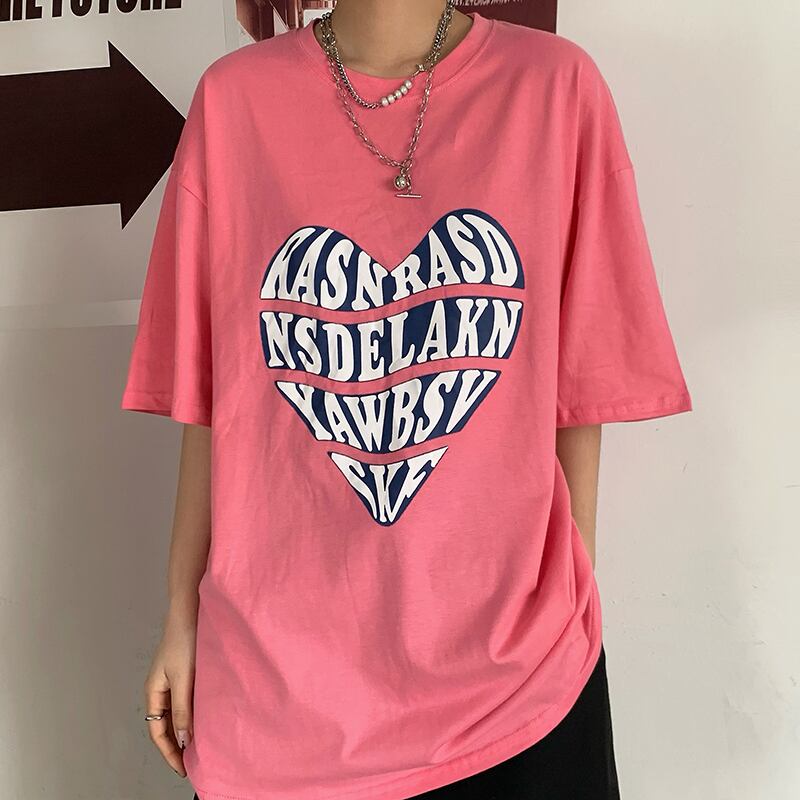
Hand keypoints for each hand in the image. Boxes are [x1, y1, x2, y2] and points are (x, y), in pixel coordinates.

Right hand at [143, 610, 196, 777]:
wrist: (190, 612)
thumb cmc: (183, 640)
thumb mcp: (183, 679)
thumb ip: (183, 709)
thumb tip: (184, 739)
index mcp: (153, 692)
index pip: (157, 732)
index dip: (169, 752)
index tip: (183, 767)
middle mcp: (159, 689)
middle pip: (164, 725)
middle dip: (175, 745)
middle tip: (192, 762)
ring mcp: (171, 680)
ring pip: (175, 714)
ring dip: (184, 730)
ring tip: (199, 745)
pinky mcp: (184, 673)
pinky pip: (184, 701)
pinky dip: (191, 714)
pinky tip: (204, 718)